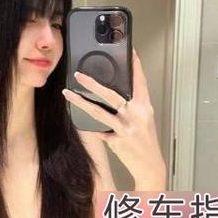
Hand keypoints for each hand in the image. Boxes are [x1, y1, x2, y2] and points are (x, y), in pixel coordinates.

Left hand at [62, 48, 165, 185]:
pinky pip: (98, 130)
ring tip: (68, 93)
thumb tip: (115, 93)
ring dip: (81, 102)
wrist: (149, 165)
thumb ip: (132, 105)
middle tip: (79, 75)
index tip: (130, 52)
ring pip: (98, 111)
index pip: (140, 82)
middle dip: (93, 83)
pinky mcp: (115, 140)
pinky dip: (90, 126)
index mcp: (144, 107)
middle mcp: (135, 115)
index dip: (135, 66)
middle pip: (111, 95)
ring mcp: (124, 128)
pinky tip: (79, 121)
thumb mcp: (144, 119)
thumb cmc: (146, 141)